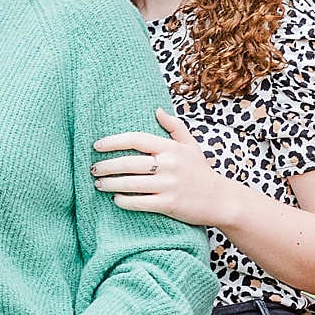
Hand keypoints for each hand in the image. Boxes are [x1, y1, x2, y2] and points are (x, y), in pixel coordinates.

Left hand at [92, 110, 247, 228]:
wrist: (221, 200)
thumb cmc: (201, 172)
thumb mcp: (191, 145)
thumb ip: (174, 126)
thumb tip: (157, 109)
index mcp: (171, 148)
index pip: (136, 139)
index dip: (113, 141)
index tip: (97, 145)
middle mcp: (169, 165)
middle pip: (129, 163)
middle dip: (106, 166)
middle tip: (93, 169)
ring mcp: (169, 185)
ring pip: (131, 183)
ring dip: (110, 184)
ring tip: (99, 184)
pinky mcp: (169, 205)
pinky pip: (140, 203)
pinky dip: (124, 201)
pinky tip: (116, 199)